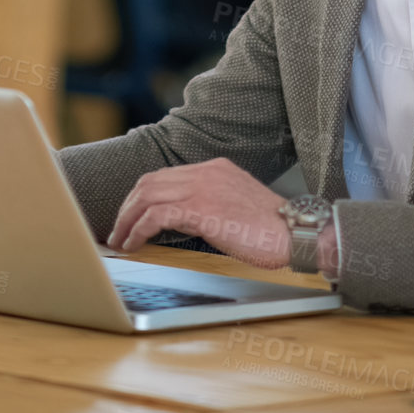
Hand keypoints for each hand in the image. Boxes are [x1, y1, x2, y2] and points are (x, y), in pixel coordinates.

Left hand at [108, 158, 290, 267]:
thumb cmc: (271, 230)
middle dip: (127, 206)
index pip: (166, 175)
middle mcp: (206, 172)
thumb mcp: (235, 206)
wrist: (295, 233)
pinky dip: (138, 229)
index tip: (131, 216)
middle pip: (150, 181)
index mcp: (215, 168)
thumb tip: (180, 222)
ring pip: (148, 195)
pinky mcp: (201, 209)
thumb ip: (208, 205)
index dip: (143, 196)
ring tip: (119, 239)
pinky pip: (156, 216)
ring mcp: (203, 187)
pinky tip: (133, 243)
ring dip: (127, 218)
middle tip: (118, 229)